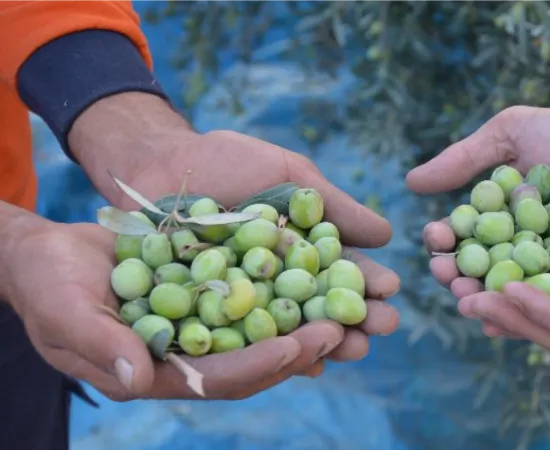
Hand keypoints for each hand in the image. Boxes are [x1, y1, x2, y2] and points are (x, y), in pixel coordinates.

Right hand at [4, 219, 341, 399]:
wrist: (48, 254)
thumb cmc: (46, 284)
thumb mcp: (65, 311)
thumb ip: (103, 345)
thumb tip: (143, 378)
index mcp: (158, 372)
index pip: (219, 376)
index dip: (260, 365)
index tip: (300, 348)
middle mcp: (189, 353)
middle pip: (254, 356)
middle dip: (300, 345)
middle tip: (345, 329)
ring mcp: (201, 322)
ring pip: (262, 325)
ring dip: (305, 317)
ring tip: (349, 306)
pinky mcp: (208, 289)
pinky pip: (253, 290)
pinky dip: (284, 283)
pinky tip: (319, 269)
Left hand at [112, 129, 400, 380]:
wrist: (160, 161)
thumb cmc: (228, 162)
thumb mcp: (288, 173)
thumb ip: (334, 205)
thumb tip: (386, 237)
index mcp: (302, 250)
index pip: (339, 271)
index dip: (365, 281)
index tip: (390, 289)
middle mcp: (278, 281)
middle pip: (320, 307)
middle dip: (353, 319)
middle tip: (380, 327)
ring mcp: (244, 301)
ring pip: (287, 329)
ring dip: (320, 341)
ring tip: (347, 347)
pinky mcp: (207, 316)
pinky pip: (239, 340)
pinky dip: (268, 352)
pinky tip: (296, 363)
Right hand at [407, 105, 549, 300]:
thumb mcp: (513, 133)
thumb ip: (465, 158)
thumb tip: (410, 182)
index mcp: (501, 220)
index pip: (464, 238)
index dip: (446, 242)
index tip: (436, 238)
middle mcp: (522, 251)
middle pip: (484, 274)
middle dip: (462, 279)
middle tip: (452, 280)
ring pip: (517, 296)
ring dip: (492, 303)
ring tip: (475, 303)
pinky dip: (537, 316)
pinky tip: (515, 323)